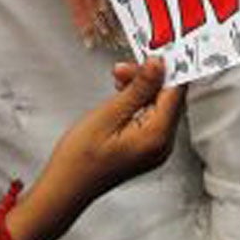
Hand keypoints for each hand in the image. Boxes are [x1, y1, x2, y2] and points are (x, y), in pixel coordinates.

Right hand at [13, 60, 184, 239]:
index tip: (154, 50)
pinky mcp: (145, 148)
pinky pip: (150, 117)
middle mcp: (163, 145)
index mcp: (157, 137)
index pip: (175, 93)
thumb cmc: (80, 158)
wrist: (64, 188)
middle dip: (149, 78)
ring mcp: (155, 149)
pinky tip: (121, 95)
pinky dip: (138, 102)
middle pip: (168, 98)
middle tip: (121, 69)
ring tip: (117, 80)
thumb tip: (159, 65)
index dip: (166, 68)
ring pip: (158, 105)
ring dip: (141, 88)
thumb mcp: (109, 115)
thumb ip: (138, 89)